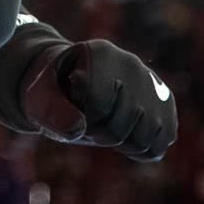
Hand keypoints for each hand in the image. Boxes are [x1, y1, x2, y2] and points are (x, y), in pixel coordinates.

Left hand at [21, 38, 177, 160]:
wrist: (70, 84)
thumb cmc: (53, 90)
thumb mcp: (38, 96)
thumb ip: (50, 110)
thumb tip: (78, 130)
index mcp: (99, 53)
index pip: (98, 104)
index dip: (80, 119)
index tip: (71, 107)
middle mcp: (131, 64)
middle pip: (122, 124)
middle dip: (97, 133)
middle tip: (85, 119)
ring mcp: (152, 83)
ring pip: (144, 137)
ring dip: (118, 143)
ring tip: (103, 124)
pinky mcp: (165, 104)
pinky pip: (160, 143)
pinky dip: (139, 150)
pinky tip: (122, 135)